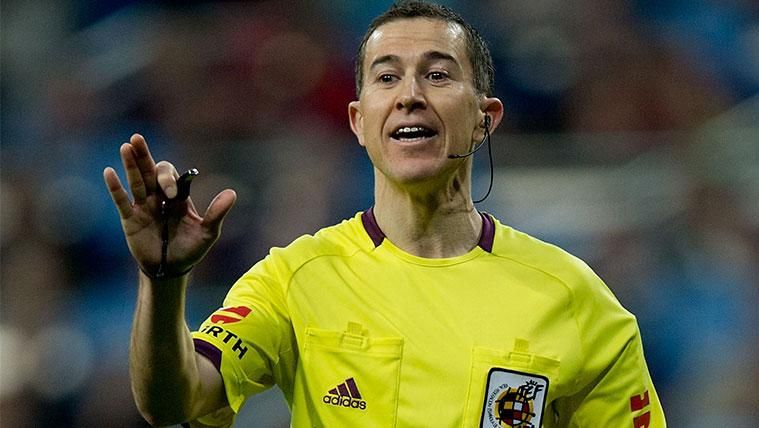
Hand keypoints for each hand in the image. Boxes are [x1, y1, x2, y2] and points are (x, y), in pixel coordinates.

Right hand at [103, 134, 236, 278]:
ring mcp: (143, 207)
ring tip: (125, 147)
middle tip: (137, 138)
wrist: (172, 269)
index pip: (172, 177)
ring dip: (130, 165)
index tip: (171, 194)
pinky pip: (121, 201)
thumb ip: (216, 213)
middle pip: (150, 171)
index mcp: (178, 197)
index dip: (169, 179)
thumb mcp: (208, 233)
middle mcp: (159, 197)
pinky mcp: (130, 219)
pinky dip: (115, 187)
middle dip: (144, 156)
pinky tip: (109, 172)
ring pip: (135, 181)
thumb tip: (232, 193)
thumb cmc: (191, 249)